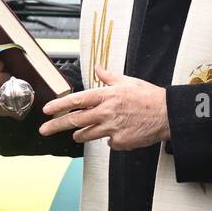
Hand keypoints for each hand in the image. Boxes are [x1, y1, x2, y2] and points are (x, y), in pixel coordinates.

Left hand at [39, 65, 168, 150]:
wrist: (167, 114)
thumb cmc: (149, 96)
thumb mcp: (128, 81)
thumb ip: (109, 76)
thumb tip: (98, 68)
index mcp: (107, 95)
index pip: (77, 100)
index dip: (60, 105)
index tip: (47, 110)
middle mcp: (106, 112)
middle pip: (75, 121)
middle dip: (56, 126)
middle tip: (44, 130)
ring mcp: (112, 128)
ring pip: (87, 135)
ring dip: (81, 134)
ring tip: (78, 134)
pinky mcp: (120, 141)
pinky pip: (108, 142)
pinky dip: (110, 139)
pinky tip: (119, 132)